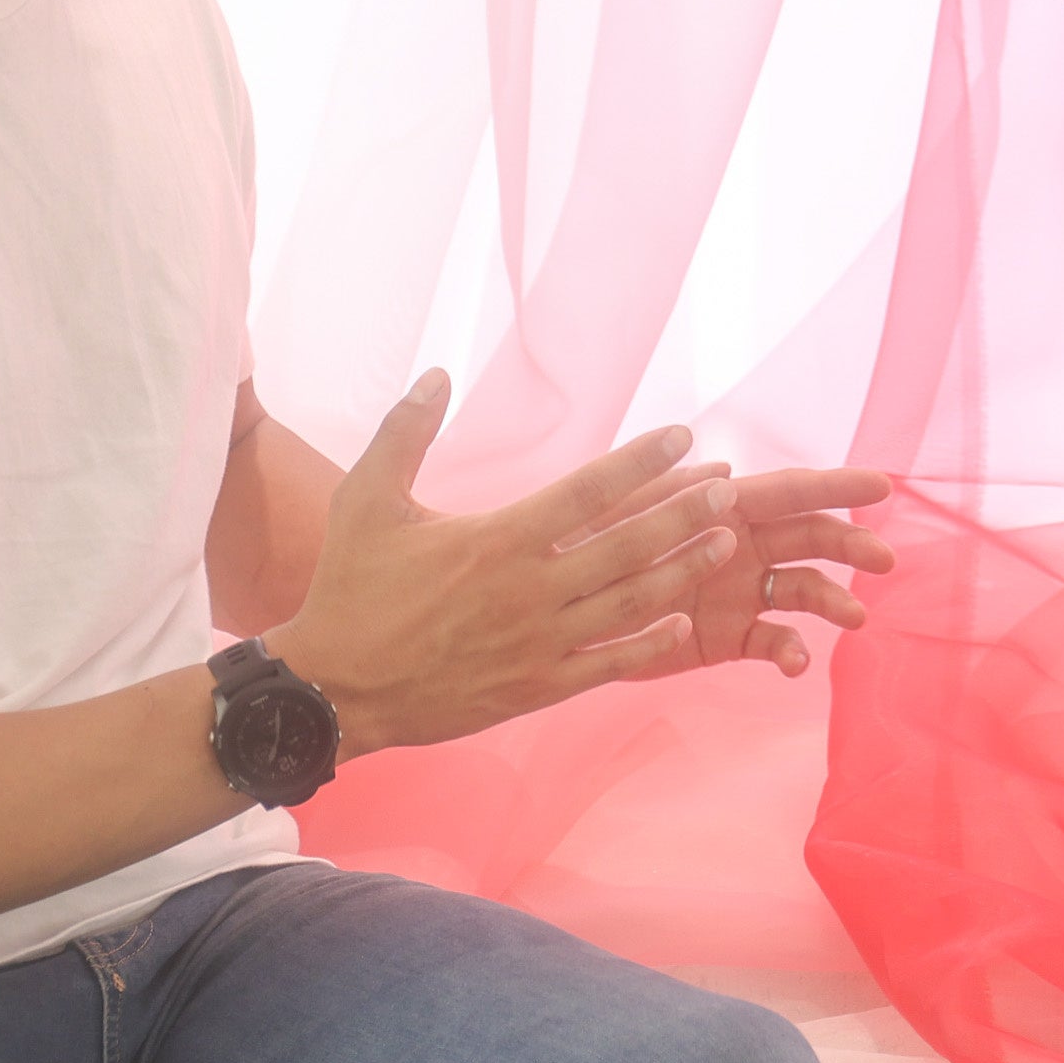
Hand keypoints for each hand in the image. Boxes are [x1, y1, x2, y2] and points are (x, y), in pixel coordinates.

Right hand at [263, 372, 738, 754]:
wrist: (335, 689)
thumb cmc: (350, 590)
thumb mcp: (365, 500)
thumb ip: (404, 432)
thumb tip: (436, 373)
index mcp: (498, 540)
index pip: (588, 491)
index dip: (642, 461)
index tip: (682, 435)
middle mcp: (529, 591)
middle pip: (627, 545)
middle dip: (683, 512)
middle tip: (727, 486)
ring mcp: (538, 643)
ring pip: (628, 602)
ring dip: (681, 570)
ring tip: (725, 542)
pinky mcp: (536, 688)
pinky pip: (607, 665)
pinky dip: (648, 643)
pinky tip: (682, 623)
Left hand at [568, 463, 897, 677]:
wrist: (566, 616)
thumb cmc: (586, 550)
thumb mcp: (619, 515)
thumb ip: (662, 492)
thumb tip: (720, 468)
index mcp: (723, 506)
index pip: (789, 491)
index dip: (834, 487)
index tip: (882, 487)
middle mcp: (741, 545)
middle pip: (809, 538)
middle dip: (849, 545)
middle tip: (884, 560)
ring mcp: (741, 591)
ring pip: (802, 590)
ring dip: (833, 600)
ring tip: (855, 619)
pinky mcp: (730, 637)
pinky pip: (773, 641)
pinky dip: (791, 651)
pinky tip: (796, 664)